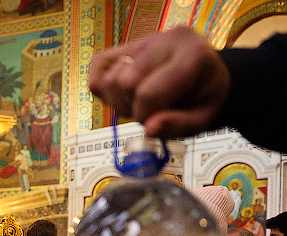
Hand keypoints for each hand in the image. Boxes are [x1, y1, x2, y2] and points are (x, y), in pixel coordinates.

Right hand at [88, 26, 230, 140]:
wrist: (205, 73)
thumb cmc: (203, 98)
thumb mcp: (202, 118)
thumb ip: (178, 126)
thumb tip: (149, 129)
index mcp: (193, 56)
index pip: (148, 92)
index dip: (144, 115)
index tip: (156, 120)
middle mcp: (167, 40)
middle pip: (122, 82)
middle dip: (130, 107)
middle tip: (148, 110)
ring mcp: (144, 39)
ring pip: (108, 78)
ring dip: (118, 99)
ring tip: (138, 101)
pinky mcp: (126, 44)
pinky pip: (97, 64)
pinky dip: (102, 86)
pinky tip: (122, 93)